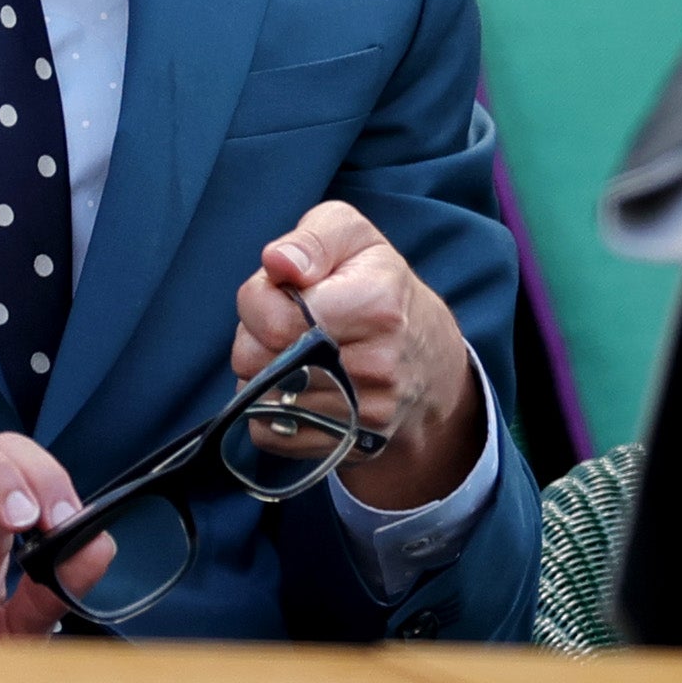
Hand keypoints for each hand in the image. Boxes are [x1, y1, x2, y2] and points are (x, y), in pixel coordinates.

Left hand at [232, 202, 482, 509]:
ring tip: (294, 352)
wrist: (428, 358)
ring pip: (260, 399)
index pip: (275, 320)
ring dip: (261, 374)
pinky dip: (267, 411)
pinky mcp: (349, 444)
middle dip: (254, 337)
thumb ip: (310, 240)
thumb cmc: (377, 285)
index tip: (280, 291)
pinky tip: (294, 387)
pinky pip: (270, 435)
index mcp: (376, 306)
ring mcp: (365, 414)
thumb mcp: (352, 238)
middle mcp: (375, 366)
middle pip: (260, 362)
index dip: (259, 301)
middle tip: (284, 324)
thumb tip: (277, 264)